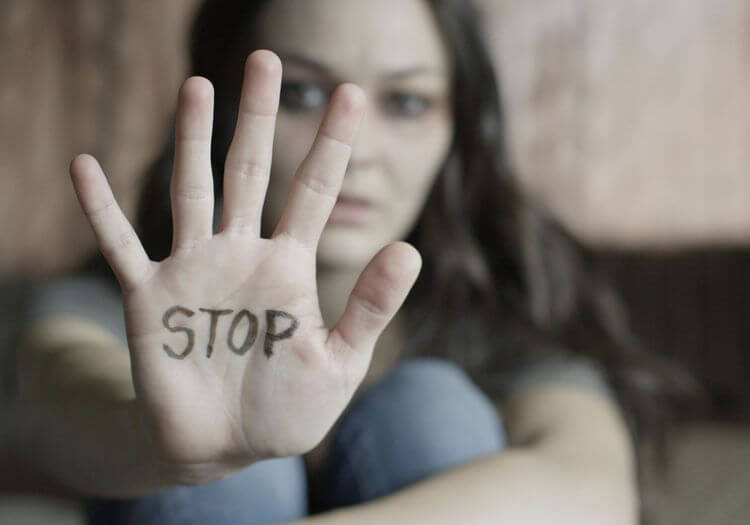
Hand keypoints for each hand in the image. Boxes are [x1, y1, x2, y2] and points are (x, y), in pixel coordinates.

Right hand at [69, 50, 420, 479]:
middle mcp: (242, 255)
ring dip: (191, 139)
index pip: (313, 191)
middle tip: (264, 60)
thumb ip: (370, 307)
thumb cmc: (285, 410)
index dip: (332, 143)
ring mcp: (194, 271)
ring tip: (197, 87)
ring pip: (191, 191)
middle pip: (250, 171)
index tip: (352, 95)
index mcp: (289, 268)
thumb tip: (410, 249)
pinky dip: (101, 209)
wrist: (224, 448)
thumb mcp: (339, 362)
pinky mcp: (150, 298)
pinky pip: (121, 245)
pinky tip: (83, 165)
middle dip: (258, 117)